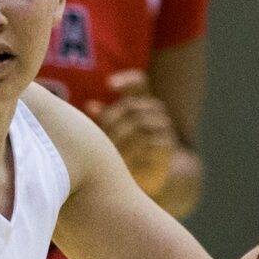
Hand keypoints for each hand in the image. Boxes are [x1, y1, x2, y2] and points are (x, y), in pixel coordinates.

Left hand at [88, 70, 181, 196]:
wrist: (153, 178)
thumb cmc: (127, 152)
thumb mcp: (113, 134)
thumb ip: (104, 119)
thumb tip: (90, 105)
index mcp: (142, 104)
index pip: (139, 83)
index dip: (127, 80)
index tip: (108, 84)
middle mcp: (155, 112)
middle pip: (132, 105)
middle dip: (112, 118)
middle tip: (99, 134)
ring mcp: (164, 128)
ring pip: (141, 122)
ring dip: (120, 135)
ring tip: (108, 148)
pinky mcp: (168, 146)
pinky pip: (151, 142)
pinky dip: (134, 149)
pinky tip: (122, 160)